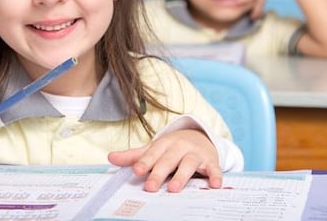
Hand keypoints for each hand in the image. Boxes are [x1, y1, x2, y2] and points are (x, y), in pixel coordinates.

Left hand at [107, 129, 221, 192]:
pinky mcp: (211, 161)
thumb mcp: (154, 149)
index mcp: (164, 144)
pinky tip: (214, 185)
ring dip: (182, 176)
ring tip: (174, 189)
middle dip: (159, 173)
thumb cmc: (172, 148)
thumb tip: (110, 157)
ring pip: (188, 164)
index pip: (153, 153)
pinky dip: (215, 175)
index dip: (145, 162)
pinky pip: (214, 168)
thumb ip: (135, 155)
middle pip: (168, 160)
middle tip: (150, 187)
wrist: (200, 136)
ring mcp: (195, 154)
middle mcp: (180, 147)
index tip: (136, 171)